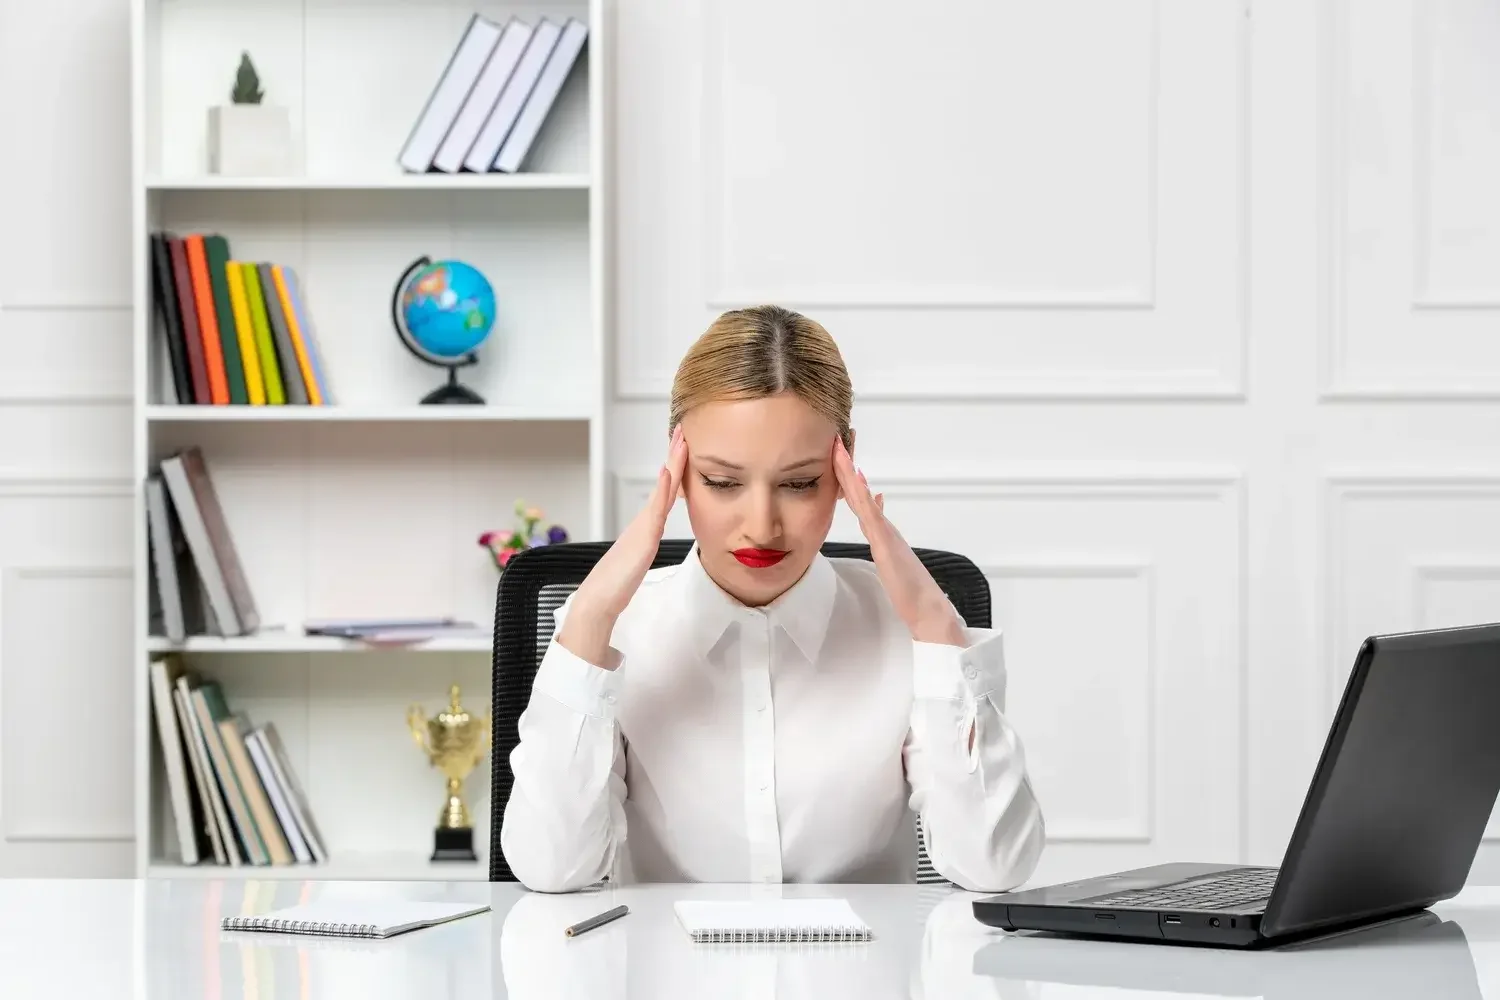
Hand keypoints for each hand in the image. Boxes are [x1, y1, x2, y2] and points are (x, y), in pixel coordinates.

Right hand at [557, 425, 688, 666]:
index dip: (674, 468)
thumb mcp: (638, 560)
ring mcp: (643, 527)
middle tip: (682, 430)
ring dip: (672, 463)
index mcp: (645, 526)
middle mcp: (643, 521)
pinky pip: (656, 509)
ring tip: (681, 440)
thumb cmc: (615, 586)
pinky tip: (669, 472)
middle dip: (674, 455)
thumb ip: (645, 547)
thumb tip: (651, 542)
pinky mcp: (643, 539)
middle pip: (663, 482)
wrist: (598, 601)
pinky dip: (663, 489)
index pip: (664, 491)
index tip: (682, 447)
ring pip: (662, 489)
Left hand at [832, 437, 965, 646]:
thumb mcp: (890, 558)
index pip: (859, 499)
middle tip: (837, 440)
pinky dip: (861, 496)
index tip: (839, 455)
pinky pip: (870, 514)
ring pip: (862, 498)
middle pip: (859, 492)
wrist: (927, 607)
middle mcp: (882, 527)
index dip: (847, 477)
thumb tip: (876, 514)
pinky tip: (855, 481)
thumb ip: (882, 536)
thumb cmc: (909, 588)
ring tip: (840, 450)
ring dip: (850, 474)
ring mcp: (884, 533)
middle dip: (847, 466)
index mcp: (880, 531)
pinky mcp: (885, 543)